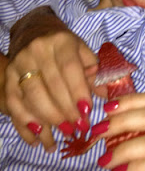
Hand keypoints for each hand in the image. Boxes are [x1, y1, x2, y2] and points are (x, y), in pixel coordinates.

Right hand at [5, 9, 103, 150]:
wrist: (34, 31)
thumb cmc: (65, 46)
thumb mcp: (83, 52)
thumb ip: (95, 73)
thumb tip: (108, 95)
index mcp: (61, 41)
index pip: (69, 68)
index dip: (78, 92)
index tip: (88, 111)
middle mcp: (37, 51)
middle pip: (51, 86)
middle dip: (66, 111)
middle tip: (78, 128)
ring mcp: (19, 64)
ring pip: (32, 98)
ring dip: (48, 121)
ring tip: (64, 134)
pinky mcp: (7, 78)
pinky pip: (14, 106)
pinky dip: (25, 126)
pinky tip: (38, 139)